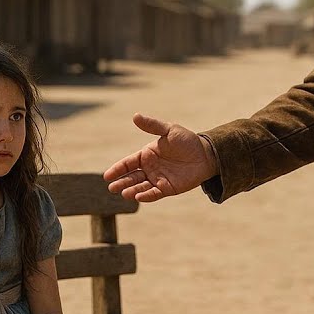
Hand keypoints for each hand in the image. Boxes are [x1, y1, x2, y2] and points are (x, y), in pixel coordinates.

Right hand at [103, 113, 217, 201]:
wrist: (206, 154)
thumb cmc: (186, 141)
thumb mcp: (169, 130)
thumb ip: (152, 126)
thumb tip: (135, 116)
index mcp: (146, 154)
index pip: (128, 163)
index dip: (117, 169)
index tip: (107, 176)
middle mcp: (149, 168)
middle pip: (131, 177)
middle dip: (121, 182)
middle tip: (111, 188)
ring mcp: (157, 179)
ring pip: (140, 186)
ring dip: (131, 190)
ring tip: (124, 193)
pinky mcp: (167, 188)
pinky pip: (154, 193)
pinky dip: (146, 196)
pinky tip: (138, 197)